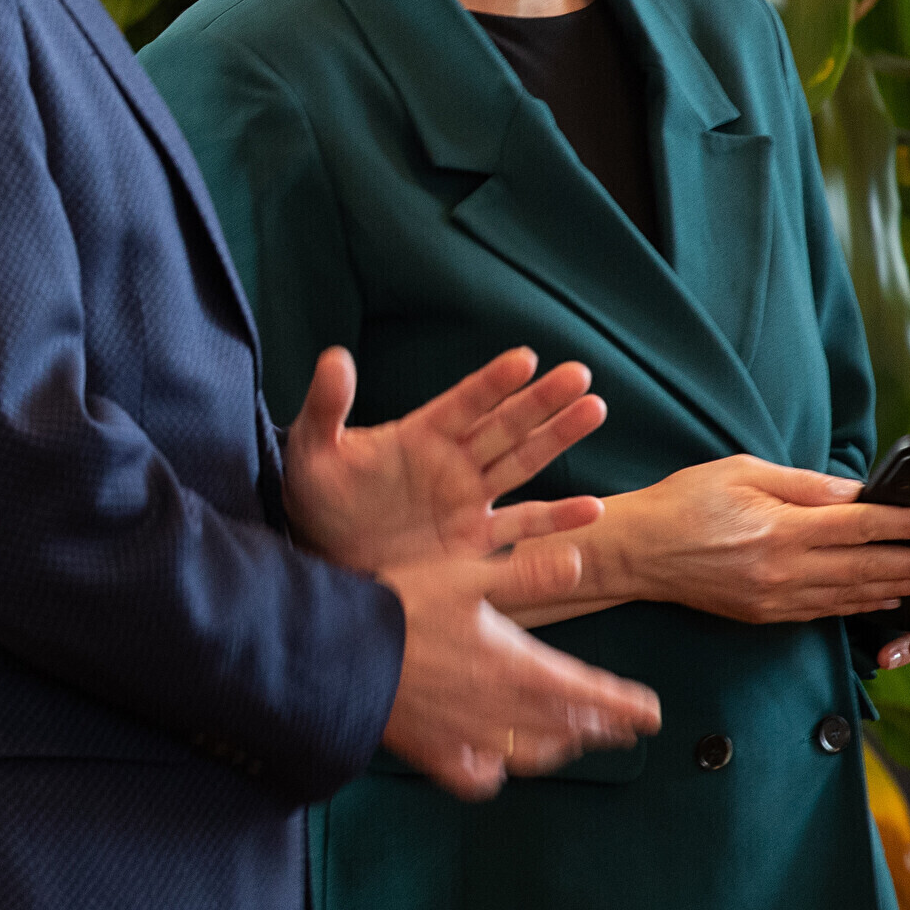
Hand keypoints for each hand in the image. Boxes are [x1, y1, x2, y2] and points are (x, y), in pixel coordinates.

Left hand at [284, 345, 606, 575]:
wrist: (322, 552)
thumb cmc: (315, 493)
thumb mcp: (314, 447)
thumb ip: (328, 405)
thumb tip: (334, 356)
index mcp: (420, 433)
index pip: (464, 401)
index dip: (493, 381)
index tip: (526, 358)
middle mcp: (453, 460)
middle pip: (505, 424)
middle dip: (543, 400)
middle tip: (581, 374)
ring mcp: (468, 499)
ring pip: (522, 462)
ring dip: (559, 438)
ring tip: (595, 409)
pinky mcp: (473, 540)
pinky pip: (521, 527)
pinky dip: (557, 519)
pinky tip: (594, 510)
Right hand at [379, 540, 661, 799]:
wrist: (337, 652)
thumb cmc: (402, 606)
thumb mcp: (466, 574)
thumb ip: (528, 575)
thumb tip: (581, 564)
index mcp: (517, 667)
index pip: (587, 693)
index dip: (624, 704)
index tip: (652, 713)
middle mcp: (502, 712)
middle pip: (567, 728)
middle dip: (602, 727)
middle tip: (627, 727)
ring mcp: (469, 739)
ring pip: (532, 754)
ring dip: (562, 746)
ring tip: (576, 739)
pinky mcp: (435, 755)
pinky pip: (478, 778)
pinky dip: (497, 773)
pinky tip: (499, 764)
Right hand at [577, 457, 909, 624]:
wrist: (635, 552)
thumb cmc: (683, 502)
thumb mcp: (742, 472)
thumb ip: (804, 485)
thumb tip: (855, 492)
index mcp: (781, 530)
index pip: (863, 526)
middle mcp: (784, 570)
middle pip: (869, 568)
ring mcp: (776, 599)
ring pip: (853, 595)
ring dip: (898, 588)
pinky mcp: (766, 615)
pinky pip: (826, 611)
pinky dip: (861, 605)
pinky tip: (882, 598)